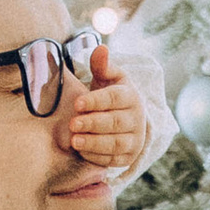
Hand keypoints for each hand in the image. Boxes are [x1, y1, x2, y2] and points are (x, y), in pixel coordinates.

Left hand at [65, 42, 149, 178]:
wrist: (124, 121)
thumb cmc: (110, 96)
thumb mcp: (108, 78)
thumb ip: (102, 65)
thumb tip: (101, 49)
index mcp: (131, 96)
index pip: (115, 98)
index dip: (96, 101)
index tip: (77, 102)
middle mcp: (137, 119)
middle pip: (115, 122)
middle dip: (92, 123)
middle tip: (72, 123)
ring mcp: (134, 140)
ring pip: (116, 143)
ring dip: (94, 143)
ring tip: (74, 140)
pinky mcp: (128, 157)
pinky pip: (113, 160)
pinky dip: (97, 157)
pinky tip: (81, 152)